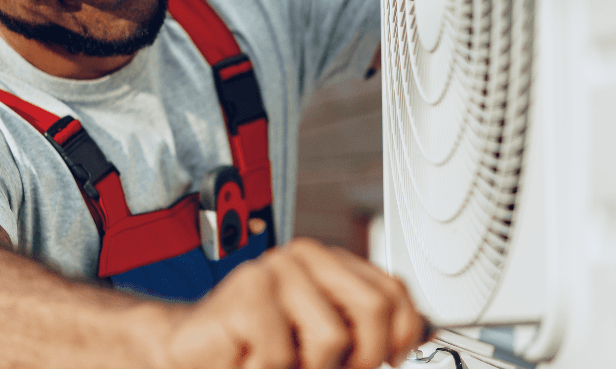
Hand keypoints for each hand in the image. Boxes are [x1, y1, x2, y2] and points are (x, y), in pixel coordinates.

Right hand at [160, 238, 424, 368]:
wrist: (189, 352)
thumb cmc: (257, 349)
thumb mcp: (323, 341)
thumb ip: (366, 332)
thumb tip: (426, 331)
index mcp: (330, 262)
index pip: (394, 291)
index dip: (405, 334)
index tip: (391, 360)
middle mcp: (306, 256)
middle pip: (375, 309)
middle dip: (365, 358)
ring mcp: (275, 270)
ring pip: (333, 339)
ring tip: (285, 363)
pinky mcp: (246, 293)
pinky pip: (283, 355)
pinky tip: (251, 361)